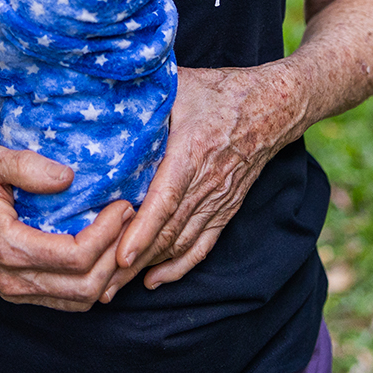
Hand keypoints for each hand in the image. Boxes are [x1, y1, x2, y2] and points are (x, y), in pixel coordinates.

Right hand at [0, 144, 134, 311]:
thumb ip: (28, 165)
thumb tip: (70, 178)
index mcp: (9, 247)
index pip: (77, 257)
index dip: (108, 234)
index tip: (122, 205)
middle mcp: (13, 279)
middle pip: (86, 288)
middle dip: (116, 255)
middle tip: (129, 220)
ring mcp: (15, 290)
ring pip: (80, 302)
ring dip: (108, 273)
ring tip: (119, 236)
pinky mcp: (17, 291)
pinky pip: (66, 301)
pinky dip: (91, 283)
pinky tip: (100, 253)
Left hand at [103, 65, 300, 300]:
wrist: (274, 106)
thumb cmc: (221, 91)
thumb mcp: (180, 85)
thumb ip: (144, 95)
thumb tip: (101, 92)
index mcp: (192, 151)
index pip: (165, 199)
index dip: (142, 230)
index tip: (120, 255)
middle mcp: (208, 183)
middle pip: (169, 231)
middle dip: (133, 262)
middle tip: (98, 284)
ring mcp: (219, 199)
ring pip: (182, 243)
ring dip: (149, 267)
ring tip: (114, 287)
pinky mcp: (227, 208)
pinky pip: (203, 245)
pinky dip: (179, 266)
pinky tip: (154, 280)